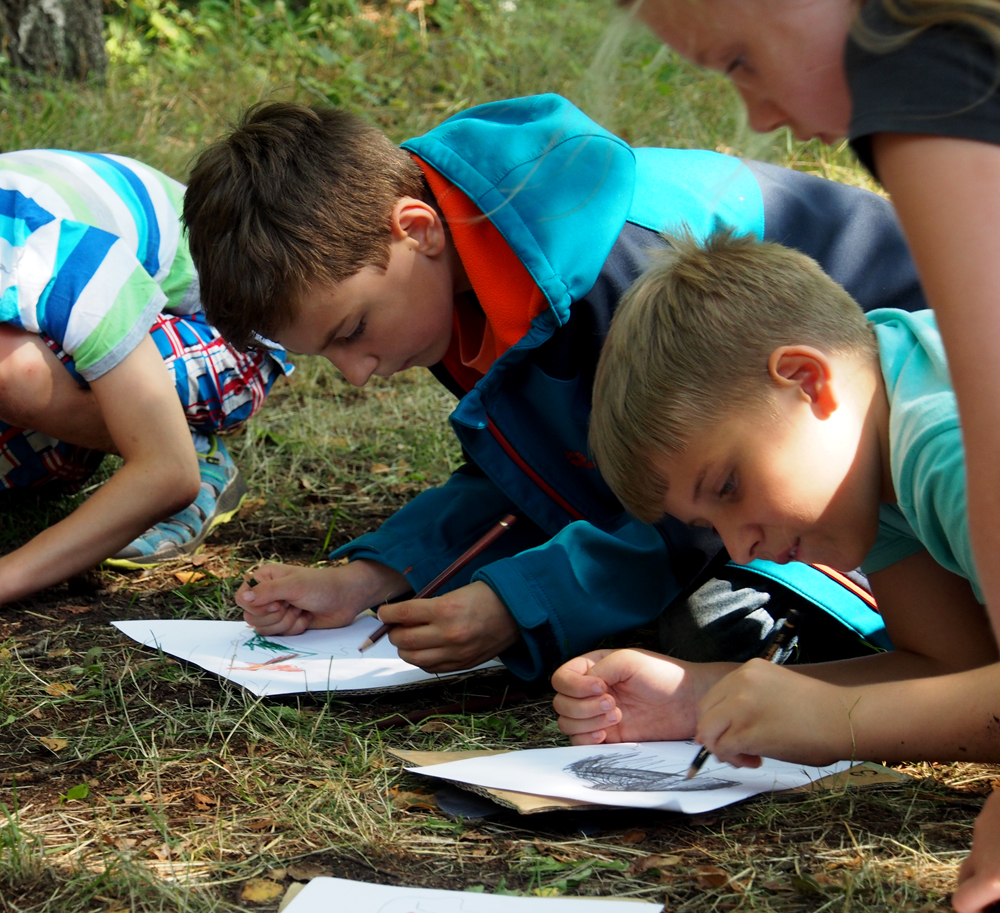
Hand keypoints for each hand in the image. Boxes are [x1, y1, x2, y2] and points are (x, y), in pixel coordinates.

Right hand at [237, 560, 408, 636]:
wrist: (346, 598)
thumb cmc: (322, 585)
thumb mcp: (294, 585)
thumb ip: (268, 592)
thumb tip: (244, 598)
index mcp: (265, 578)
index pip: (242, 598)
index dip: (256, 606)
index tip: (277, 603)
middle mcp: (267, 595)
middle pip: (251, 617)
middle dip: (276, 616)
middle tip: (293, 605)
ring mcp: (276, 610)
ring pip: (264, 629)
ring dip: (286, 623)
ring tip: (302, 610)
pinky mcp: (286, 623)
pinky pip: (278, 635)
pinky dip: (294, 629)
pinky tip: (306, 618)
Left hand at [377, 581, 519, 672]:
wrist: (517, 612)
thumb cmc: (487, 596)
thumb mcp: (455, 592)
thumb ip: (429, 605)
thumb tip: (402, 614)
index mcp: (446, 610)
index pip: (404, 613)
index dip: (388, 612)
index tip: (384, 612)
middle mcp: (449, 634)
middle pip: (404, 640)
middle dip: (394, 632)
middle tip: (394, 625)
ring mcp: (456, 653)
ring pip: (413, 658)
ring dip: (405, 648)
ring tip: (408, 638)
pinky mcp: (462, 664)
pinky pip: (431, 668)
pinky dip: (421, 659)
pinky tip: (423, 649)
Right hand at [552, 649, 726, 744]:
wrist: (688, 703)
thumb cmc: (662, 675)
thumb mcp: (628, 660)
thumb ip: (599, 669)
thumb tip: (584, 687)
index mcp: (592, 669)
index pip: (561, 679)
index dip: (574, 686)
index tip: (600, 687)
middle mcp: (589, 693)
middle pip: (561, 703)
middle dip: (584, 706)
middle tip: (613, 704)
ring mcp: (596, 716)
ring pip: (567, 724)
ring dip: (588, 721)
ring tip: (617, 716)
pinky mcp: (607, 737)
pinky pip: (580, 742)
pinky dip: (587, 739)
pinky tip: (606, 733)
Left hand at [696, 659, 854, 767]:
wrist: (844, 717)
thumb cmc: (819, 711)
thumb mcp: (777, 689)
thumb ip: (751, 700)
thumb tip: (729, 727)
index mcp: (749, 670)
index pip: (715, 696)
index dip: (719, 719)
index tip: (733, 732)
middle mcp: (740, 683)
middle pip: (705, 712)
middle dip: (715, 735)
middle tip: (735, 750)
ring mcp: (741, 706)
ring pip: (707, 731)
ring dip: (721, 750)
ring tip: (746, 757)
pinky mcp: (747, 731)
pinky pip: (723, 749)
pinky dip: (734, 760)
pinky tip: (755, 761)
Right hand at [953, 791, 999, 912]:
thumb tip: (999, 894)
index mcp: (994, 877)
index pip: (962, 901)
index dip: (971, 911)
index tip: (985, 912)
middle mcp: (982, 850)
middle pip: (964, 876)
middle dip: (978, 889)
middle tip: (998, 895)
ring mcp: (984, 824)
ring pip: (980, 850)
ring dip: (993, 861)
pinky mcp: (993, 804)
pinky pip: (990, 827)